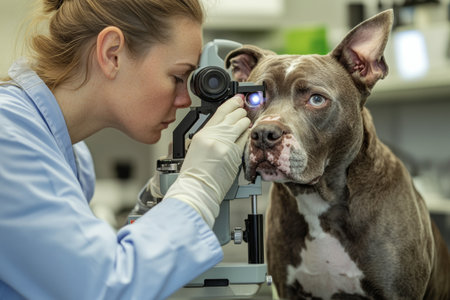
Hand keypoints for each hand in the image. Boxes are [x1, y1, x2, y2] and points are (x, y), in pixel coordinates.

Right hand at [164, 95, 249, 226]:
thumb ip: (210, 136)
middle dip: (241, 112)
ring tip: (245, 124)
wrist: (196, 190)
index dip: (232, 103)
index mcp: (202, 134)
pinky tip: (247, 137)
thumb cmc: (194, 174)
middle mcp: (213, 136)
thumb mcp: (196, 149)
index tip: (238, 99)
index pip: (220, 112)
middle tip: (243, 112)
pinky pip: (246, 140)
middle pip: (234, 115)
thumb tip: (224, 127)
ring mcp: (224, 145)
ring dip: (246, 123)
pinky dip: (247, 137)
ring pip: (242, 124)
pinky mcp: (233, 155)